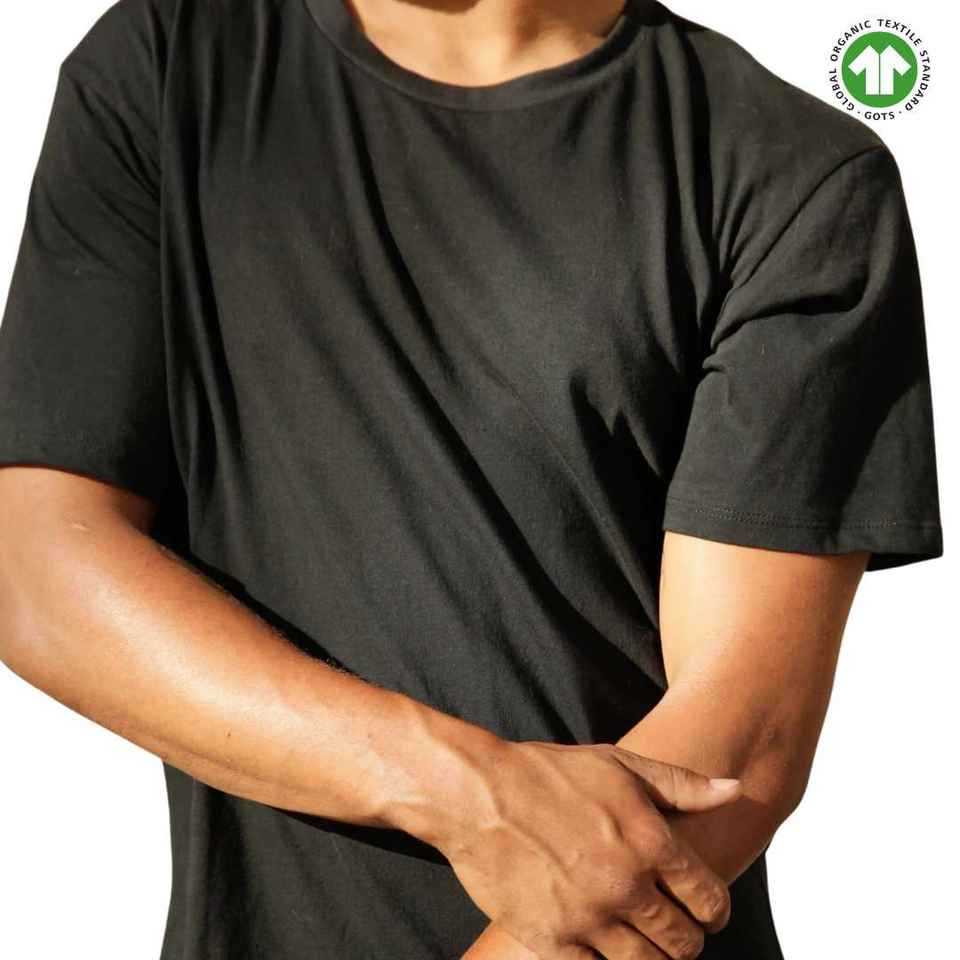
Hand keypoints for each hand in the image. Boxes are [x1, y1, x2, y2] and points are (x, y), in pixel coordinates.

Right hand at [439, 740, 741, 959]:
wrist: (478, 795)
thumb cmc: (549, 773)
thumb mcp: (619, 764)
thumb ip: (681, 784)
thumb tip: (735, 790)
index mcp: (649, 840)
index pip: (709, 899)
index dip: (713, 910)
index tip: (702, 910)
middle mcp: (626, 883)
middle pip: (683, 943)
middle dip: (684, 938)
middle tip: (671, 927)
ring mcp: (589, 917)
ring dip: (649, 955)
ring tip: (637, 936)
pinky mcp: (554, 940)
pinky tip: (599, 942)